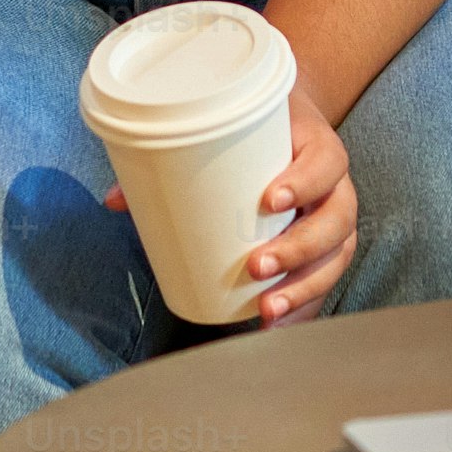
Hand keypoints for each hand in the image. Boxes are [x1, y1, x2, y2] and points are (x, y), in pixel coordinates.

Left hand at [106, 90, 359, 326]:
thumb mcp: (230, 129)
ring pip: (336, 257)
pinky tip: (279, 326)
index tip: (269, 199)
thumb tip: (114, 200)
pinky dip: (306, 307)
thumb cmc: (258, 132)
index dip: (305, 182)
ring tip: (266, 308)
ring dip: (304, 287)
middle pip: (337, 220)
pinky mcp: (327, 248)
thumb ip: (173, 159)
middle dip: (299, 249)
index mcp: (316, 146)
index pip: (327, 162)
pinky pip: (326, 281)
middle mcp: (336, 186)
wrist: (290, 125)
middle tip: (256, 265)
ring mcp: (334, 220)